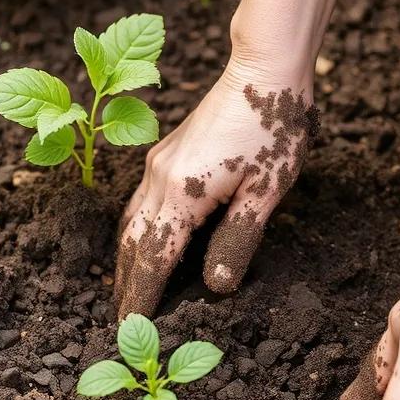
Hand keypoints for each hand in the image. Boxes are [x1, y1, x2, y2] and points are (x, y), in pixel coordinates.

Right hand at [114, 60, 318, 317]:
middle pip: (132, 246)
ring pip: (129, 225)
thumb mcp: (266, 191)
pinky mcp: (163, 155)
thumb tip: (215, 286)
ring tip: (128, 295)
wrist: (264, 67)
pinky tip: (145, 246)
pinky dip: (136, 235)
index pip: (153, 260)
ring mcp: (157, 165)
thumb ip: (238, 240)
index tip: (132, 332)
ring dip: (127, 262)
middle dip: (126, 288)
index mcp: (182, 193)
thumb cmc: (274, 125)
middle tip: (125, 327)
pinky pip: (138, 205)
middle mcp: (158, 179)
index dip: (142, 299)